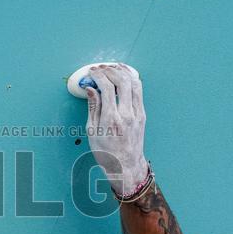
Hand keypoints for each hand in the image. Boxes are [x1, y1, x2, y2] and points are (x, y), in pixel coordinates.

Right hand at [85, 64, 147, 197]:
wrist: (126, 165)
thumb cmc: (106, 152)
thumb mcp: (92, 131)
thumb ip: (93, 107)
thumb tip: (90, 88)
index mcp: (111, 120)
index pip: (107, 88)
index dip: (98, 76)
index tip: (91, 73)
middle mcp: (127, 115)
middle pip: (122, 81)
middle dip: (110, 70)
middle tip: (100, 69)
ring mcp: (137, 113)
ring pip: (134, 83)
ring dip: (122, 72)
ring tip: (111, 68)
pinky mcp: (142, 114)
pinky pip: (139, 90)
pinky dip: (130, 79)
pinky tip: (123, 76)